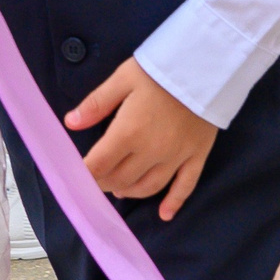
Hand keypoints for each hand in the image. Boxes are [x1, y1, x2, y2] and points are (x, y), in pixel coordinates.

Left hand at [66, 58, 218, 219]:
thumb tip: (70, 123)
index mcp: (128, 132)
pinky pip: (185, 185)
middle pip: (120, 179)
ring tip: (120, 188)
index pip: (98, 165)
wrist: (208, 64)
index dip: (84, 174)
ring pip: (148, 187)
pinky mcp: (197, 155)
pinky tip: (165, 214)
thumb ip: (97, 103)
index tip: (77, 174)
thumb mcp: (124, 78)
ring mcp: (176, 157)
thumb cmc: (163, 69)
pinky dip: (174, 202)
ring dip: (130, 191)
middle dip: (104, 182)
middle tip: (97, 177)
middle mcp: (151, 151)